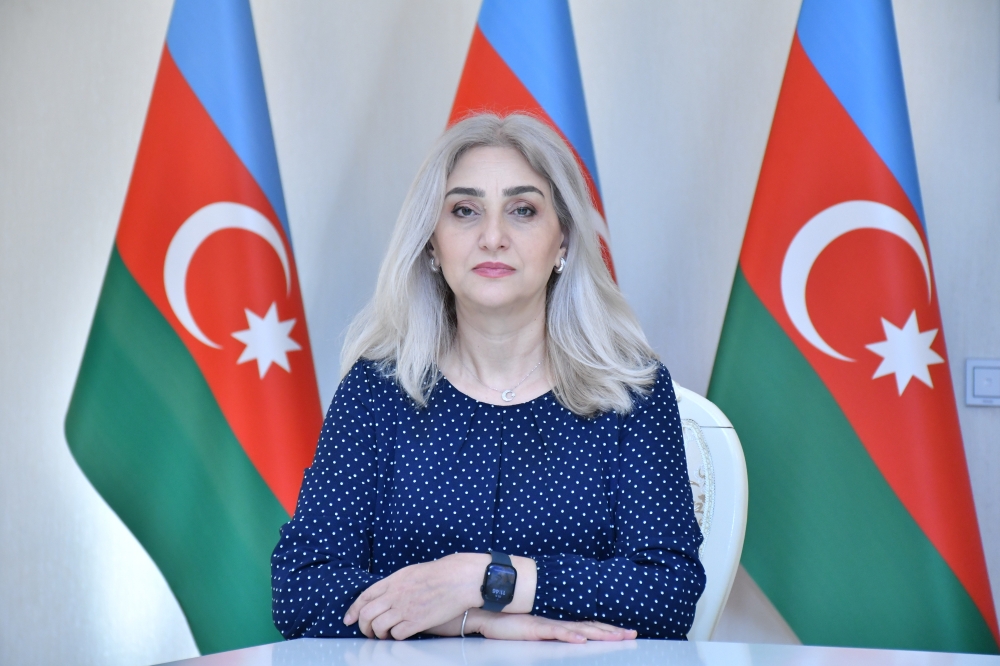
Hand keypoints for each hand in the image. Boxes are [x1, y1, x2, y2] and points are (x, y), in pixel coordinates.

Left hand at [344, 553, 487, 638]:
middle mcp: (396, 594)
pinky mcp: (417, 621)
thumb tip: (386, 594)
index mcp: (394, 580)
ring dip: (378, 635)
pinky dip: (394, 638)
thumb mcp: (412, 572)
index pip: (365, 596)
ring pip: (378, 626)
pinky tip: (400, 636)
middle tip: (368, 632)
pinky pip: (396, 635)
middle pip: (367, 614)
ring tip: (384, 636)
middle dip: (363, 627)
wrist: (460, 578)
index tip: (349, 619)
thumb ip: (397, 583)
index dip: (354, 610)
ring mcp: (406, 608)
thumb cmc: (441, 573)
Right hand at [469, 609, 637, 642]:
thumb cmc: (511, 619)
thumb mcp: (536, 627)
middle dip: (612, 631)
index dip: (608, 628)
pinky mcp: (536, 628)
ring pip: (579, 629)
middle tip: (632, 634)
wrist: (490, 610)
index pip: (590, 625)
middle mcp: (559, 621)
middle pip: (591, 626)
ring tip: (617, 637)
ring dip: (599, 633)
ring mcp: (548, 623)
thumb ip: (552, 628)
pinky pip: (556, 632)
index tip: (626, 632)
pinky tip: (582, 639)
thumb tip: (567, 633)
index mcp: (560, 621)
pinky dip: (570, 636)